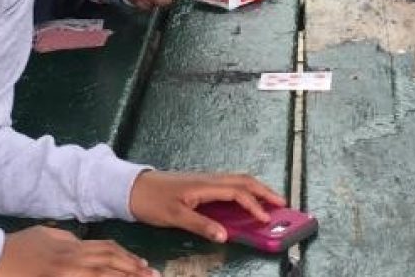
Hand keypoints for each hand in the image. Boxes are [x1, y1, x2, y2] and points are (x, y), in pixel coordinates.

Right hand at [0, 226, 153, 276]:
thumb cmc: (17, 247)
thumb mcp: (45, 235)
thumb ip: (67, 240)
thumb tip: (82, 243)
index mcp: (71, 246)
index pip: (107, 250)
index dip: (128, 257)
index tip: (143, 265)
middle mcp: (72, 261)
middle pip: (111, 265)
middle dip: (134, 272)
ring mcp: (64, 275)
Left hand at [128, 170, 285, 243]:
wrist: (131, 187)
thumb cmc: (151, 201)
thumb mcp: (175, 217)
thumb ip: (201, 225)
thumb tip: (225, 235)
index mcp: (204, 185)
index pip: (237, 193)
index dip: (254, 206)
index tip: (266, 220)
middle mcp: (208, 179)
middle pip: (244, 181)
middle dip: (265, 191)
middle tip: (283, 204)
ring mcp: (205, 180)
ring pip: (237, 181)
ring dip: (256, 189)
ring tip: (270, 202)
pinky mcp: (201, 185)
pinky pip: (229, 185)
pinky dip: (243, 191)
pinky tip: (246, 201)